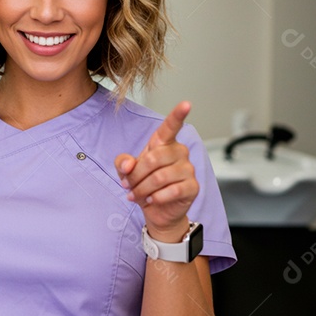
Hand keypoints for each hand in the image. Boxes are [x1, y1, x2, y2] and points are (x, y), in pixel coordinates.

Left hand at [114, 101, 197, 239]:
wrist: (157, 210)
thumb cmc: (145, 185)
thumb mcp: (127, 172)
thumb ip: (122, 163)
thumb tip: (127, 164)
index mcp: (164, 144)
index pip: (171, 127)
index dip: (178, 115)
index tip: (186, 104)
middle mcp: (179, 153)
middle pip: (154, 158)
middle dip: (136, 175)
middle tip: (128, 186)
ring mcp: (188, 169)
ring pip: (160, 177)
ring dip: (143, 189)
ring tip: (136, 195)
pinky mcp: (192, 187)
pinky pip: (172, 190)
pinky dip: (156, 198)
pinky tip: (151, 200)